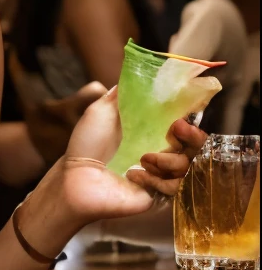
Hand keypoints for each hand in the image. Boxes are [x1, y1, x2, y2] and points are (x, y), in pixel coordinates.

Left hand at [19, 89, 205, 255]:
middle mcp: (160, 153)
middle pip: (196, 146)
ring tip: (144, 158)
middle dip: (192, 137)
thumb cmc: (85, 146)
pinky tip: (133, 176)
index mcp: (150, 132)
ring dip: (168, 159)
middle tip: (176, 129)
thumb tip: (134, 73)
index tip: (183, 114)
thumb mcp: (100, 112)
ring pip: (187, 166)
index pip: (183, 125)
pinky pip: (173, 186)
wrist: (74, 178)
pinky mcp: (156, 195)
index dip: (190, 119)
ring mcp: (160, 175)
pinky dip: (155, 180)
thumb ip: (121, 94)